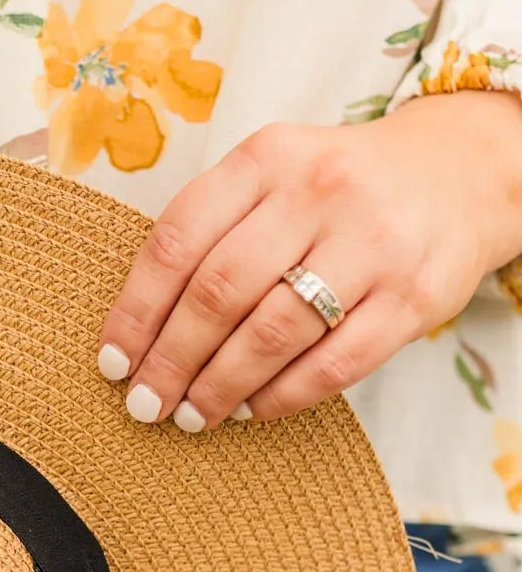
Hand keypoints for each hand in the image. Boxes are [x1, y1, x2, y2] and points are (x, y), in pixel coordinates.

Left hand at [97, 91, 521, 427]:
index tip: (112, 361)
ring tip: (192, 414)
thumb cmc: (337, 188)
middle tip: (145, 403)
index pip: (179, 239)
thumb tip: (140, 326)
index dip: (136, 309)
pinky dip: (283, 397)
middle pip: (220, 291)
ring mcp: (373, 244)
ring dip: (220, 386)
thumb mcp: (272, 175)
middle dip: (171, 359)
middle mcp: (320, 191)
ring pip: (273, 333)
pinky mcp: (414, 297)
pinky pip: (334, 364)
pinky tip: (252, 410)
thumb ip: (213, 227)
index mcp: (268, 157)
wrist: (459, 173)